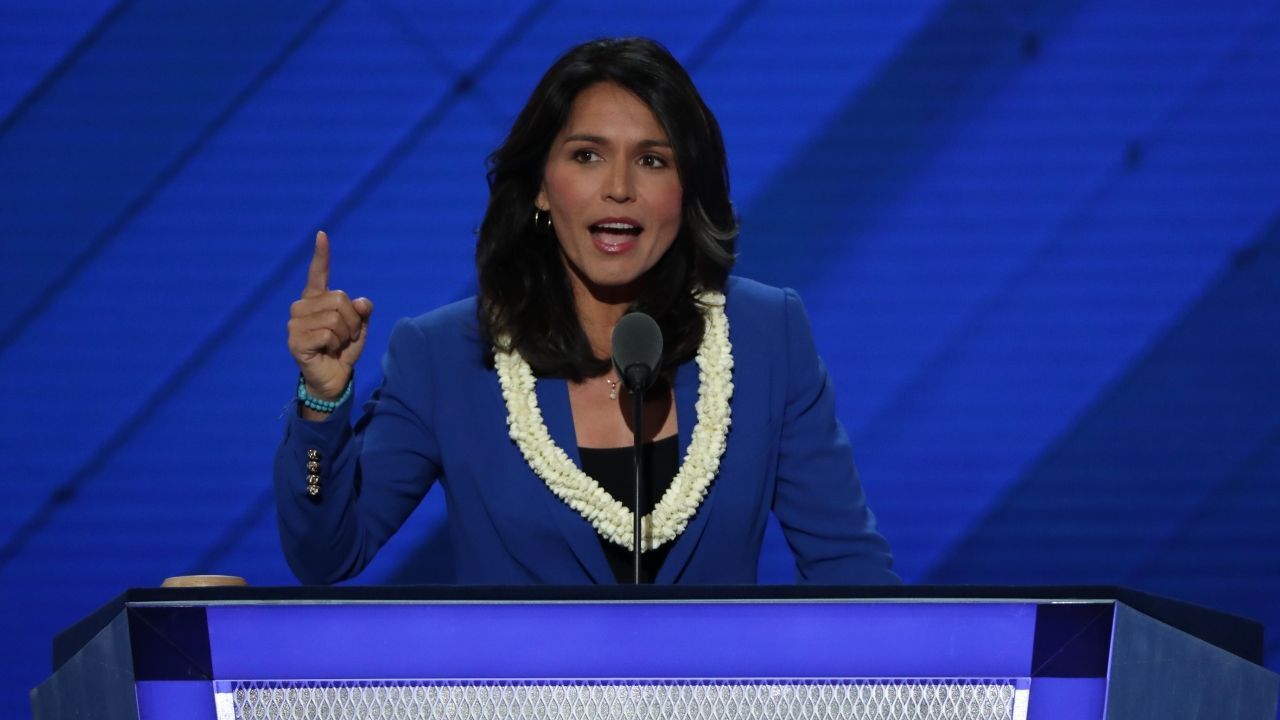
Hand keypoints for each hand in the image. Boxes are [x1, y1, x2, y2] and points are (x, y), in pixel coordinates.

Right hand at [286, 231, 373, 398]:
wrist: (333, 379)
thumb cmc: (343, 350)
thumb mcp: (359, 328)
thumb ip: (362, 311)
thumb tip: (361, 302)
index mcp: (316, 300)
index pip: (318, 274)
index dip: (321, 255)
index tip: (322, 234)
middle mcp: (302, 307)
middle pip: (340, 299)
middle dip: (353, 321)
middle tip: (345, 337)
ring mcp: (295, 323)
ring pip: (335, 318)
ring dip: (345, 335)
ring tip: (336, 345)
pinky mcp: (295, 340)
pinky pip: (328, 334)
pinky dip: (336, 345)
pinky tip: (327, 352)